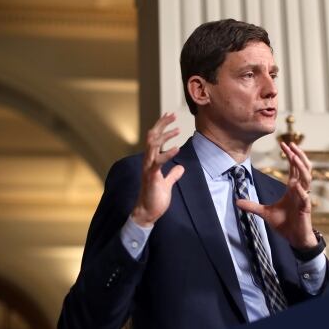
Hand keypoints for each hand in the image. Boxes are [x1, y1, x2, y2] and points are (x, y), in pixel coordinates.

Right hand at [131, 112, 184, 226]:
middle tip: (172, 114)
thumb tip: (180, 168)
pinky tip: (177, 148)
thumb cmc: (155, 198)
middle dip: (162, 124)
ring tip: (177, 128)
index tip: (170, 116)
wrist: (147, 213)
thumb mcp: (167, 184)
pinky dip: (167, 154)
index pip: (155, 139)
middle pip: (152, 137)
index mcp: (151, 161)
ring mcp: (149, 168)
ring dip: (164, 136)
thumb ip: (173, 175)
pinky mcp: (152, 177)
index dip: (162, 126)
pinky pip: (158, 162)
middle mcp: (148, 162)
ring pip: (152, 146)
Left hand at [236, 142, 317, 249]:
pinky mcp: (305, 209)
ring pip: (307, 179)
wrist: (295, 238)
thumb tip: (237, 201)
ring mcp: (304, 199)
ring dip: (301, 168)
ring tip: (294, 157)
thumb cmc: (285, 224)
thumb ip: (252, 206)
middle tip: (291, 143)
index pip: (294, 168)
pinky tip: (294, 185)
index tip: (284, 144)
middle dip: (298, 155)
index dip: (291, 155)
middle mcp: (300, 191)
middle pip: (304, 168)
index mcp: (293, 189)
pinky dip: (300, 191)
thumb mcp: (265, 213)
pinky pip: (305, 198)